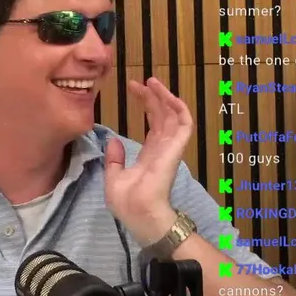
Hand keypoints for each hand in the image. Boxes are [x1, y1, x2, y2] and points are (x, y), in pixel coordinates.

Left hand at [104, 78, 195, 244]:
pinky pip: (183, 124)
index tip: (133, 88)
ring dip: (165, 97)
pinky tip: (167, 95)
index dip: (146, 105)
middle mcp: (162, 149)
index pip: (152, 124)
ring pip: (173, 115)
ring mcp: (170, 148)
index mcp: (150, 155)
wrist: (138, 214)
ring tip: (152, 81)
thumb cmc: (127, 203)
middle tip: (140, 81)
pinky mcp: (175, 149)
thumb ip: (115, 159)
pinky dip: (178, 108)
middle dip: (153, 97)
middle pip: (162, 116)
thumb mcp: (114, 177)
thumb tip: (112, 140)